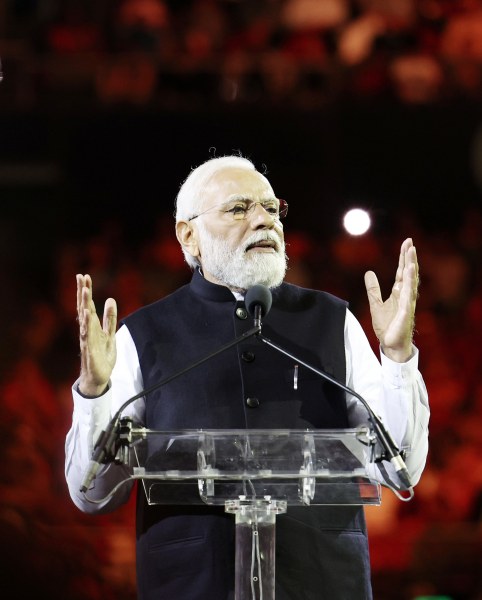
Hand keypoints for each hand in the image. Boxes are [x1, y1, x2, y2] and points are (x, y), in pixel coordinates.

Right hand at [77, 274, 116, 395]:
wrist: (98, 377)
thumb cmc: (102, 355)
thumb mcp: (110, 334)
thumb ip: (109, 318)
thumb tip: (111, 299)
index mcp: (92, 326)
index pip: (88, 305)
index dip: (86, 291)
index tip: (84, 276)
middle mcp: (87, 330)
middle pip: (84, 308)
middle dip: (83, 293)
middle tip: (81, 277)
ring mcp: (87, 340)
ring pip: (84, 319)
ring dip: (84, 305)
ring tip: (84, 291)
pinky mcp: (90, 350)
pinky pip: (88, 336)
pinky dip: (87, 325)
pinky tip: (86, 315)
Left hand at [364, 238, 418, 362]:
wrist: (391, 345)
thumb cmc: (387, 326)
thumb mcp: (375, 304)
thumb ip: (373, 289)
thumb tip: (369, 272)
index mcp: (399, 293)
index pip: (401, 272)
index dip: (403, 258)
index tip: (407, 244)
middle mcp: (406, 296)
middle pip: (408, 273)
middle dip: (409, 257)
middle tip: (410, 242)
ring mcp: (407, 303)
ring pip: (411, 281)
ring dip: (411, 266)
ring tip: (412, 252)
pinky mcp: (406, 312)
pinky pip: (408, 295)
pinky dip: (409, 283)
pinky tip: (409, 272)